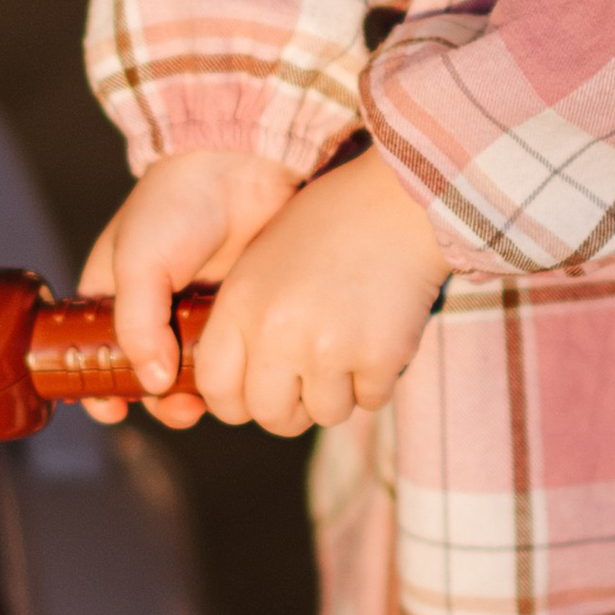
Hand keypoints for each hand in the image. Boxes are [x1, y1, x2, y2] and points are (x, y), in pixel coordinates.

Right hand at [77, 150, 300, 427]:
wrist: (242, 163)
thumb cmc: (176, 202)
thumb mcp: (139, 263)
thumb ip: (136, 326)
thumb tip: (150, 384)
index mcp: (109, 293)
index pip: (92, 352)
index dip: (97, 385)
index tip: (113, 410)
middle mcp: (148, 306)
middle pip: (144, 372)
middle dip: (157, 398)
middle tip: (179, 407)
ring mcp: (191, 308)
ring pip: (188, 370)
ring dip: (195, 391)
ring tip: (209, 397)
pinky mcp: (232, 307)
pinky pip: (227, 351)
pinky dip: (229, 367)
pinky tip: (238, 371)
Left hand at [191, 147, 451, 437]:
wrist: (397, 199)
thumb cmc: (327, 226)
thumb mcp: (260, 264)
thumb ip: (243, 324)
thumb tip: (241, 389)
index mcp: (241, 305)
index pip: (217, 390)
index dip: (236, 404)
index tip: (255, 397)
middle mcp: (277, 332)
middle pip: (270, 416)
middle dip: (290, 410)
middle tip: (308, 385)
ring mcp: (329, 348)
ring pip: (325, 414)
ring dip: (338, 393)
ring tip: (348, 349)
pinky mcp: (379, 356)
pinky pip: (371, 400)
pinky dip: (376, 379)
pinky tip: (378, 336)